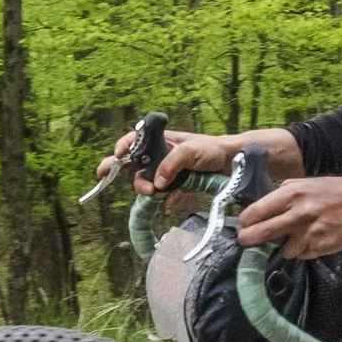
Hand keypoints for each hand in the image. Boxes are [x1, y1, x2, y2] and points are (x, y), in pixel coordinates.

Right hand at [96, 128, 235, 194]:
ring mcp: (167, 171)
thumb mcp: (190, 151)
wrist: (233, 164)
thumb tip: (157, 184)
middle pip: (133, 163)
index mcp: (160, 140)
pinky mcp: (177, 186)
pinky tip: (170, 201)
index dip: (122, 147)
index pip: (134, 140)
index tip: (117, 156)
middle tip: (108, 176)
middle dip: (120, 170)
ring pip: (146, 181)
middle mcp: (160, 155)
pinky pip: (163, 195)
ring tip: (152, 193)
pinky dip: (165, 199)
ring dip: (144, 188)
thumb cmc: (211, 150)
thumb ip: (171, 164)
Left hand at [237, 174, 341, 259]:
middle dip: (248, 238)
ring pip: (284, 250)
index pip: (257, 211)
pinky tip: (312, 238)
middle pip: (263, 232)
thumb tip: (258, 210)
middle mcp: (298, 213)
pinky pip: (302, 254)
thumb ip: (280, 196)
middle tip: (244, 240)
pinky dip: (303, 250)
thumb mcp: (301, 184)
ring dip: (286, 246)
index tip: (244, 224)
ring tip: (296, 236)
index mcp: (290, 195)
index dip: (246, 220)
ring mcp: (309, 232)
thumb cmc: (328, 191)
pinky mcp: (320, 246)